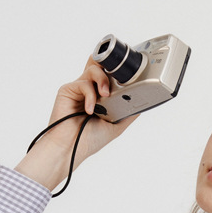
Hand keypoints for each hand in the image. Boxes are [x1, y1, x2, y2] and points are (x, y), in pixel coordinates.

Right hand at [14, 54, 139, 190]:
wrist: (71, 149)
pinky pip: (83, 83)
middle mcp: (89, 88)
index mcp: (100, 95)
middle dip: (110, 65)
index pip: (109, 73)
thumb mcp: (116, 126)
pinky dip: (90, 96)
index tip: (129, 75)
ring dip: (103, 80)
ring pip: (93, 68)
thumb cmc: (88, 140)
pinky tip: (90, 110)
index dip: (118, 70)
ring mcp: (79, 88)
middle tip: (118, 78)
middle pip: (100, 63)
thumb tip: (144, 101)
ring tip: (106, 95)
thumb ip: (128, 113)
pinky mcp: (68, 90)